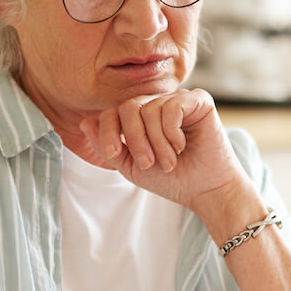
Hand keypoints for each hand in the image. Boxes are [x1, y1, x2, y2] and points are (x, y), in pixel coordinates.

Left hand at [78, 88, 253, 216]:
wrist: (206, 190)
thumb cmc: (172, 179)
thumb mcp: (132, 167)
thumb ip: (108, 147)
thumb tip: (85, 122)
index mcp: (140, 119)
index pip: (113, 112)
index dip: (108, 131)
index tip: (114, 153)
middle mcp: (158, 104)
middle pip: (129, 106)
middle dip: (134, 138)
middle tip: (148, 163)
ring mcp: (178, 100)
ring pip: (150, 109)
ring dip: (157, 142)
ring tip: (170, 162)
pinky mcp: (199, 100)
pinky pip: (172, 106)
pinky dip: (172, 131)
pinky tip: (182, 146)